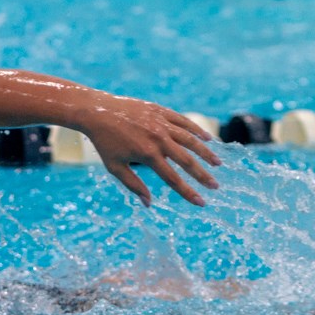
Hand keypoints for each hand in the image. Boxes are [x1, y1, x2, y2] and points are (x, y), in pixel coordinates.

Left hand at [79, 93, 221, 206]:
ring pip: (190, 139)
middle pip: (186, 160)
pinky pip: (183, 121)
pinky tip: (207, 139)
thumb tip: (148, 204)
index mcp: (148, 155)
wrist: (97, 111)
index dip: (188, 192)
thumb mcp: (115, 167)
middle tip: (215, 186)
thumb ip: (133, 185)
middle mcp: (158, 139)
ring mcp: (161, 123)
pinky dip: (197, 130)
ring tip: (217, 163)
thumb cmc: (105, 143)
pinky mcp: (161, 111)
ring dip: (205, 152)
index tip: (201, 202)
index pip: (173, 179)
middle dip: (202, 175)